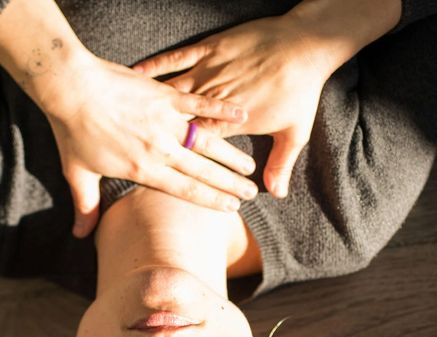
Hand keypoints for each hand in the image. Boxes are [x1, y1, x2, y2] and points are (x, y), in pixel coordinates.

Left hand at [40, 54, 258, 236]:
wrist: (71, 88)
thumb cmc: (72, 132)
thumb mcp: (77, 174)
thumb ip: (86, 206)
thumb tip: (81, 235)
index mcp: (143, 169)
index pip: (186, 190)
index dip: (212, 200)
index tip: (232, 207)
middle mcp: (160, 148)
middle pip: (203, 170)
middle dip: (230, 184)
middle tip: (252, 193)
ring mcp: (165, 121)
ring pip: (207, 141)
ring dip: (231, 154)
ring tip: (250, 166)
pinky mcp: (164, 96)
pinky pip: (199, 104)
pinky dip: (221, 110)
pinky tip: (242, 115)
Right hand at [132, 0, 398, 197]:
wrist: (306, 43)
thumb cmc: (301, 89)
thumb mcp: (296, 131)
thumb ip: (282, 164)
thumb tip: (278, 193)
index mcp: (231, 126)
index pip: (200, 153)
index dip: (183, 166)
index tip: (167, 179)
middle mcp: (214, 102)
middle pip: (179, 128)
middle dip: (161, 143)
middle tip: (140, 157)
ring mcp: (208, 74)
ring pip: (173, 94)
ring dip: (151, 108)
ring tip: (130, 119)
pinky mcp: (207, 49)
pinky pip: (174, 59)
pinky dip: (155, 66)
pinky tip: (135, 74)